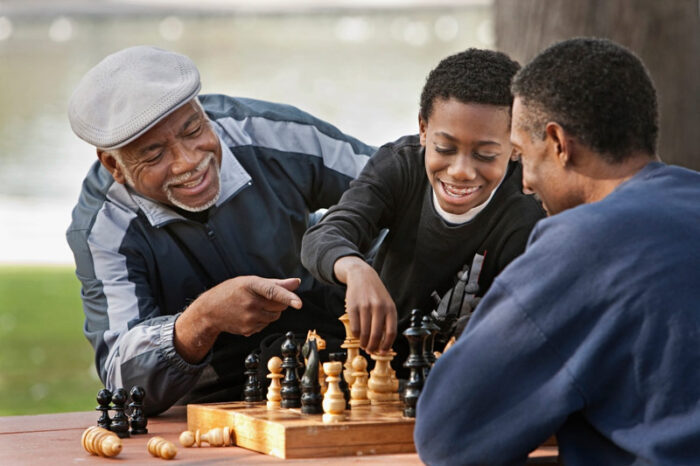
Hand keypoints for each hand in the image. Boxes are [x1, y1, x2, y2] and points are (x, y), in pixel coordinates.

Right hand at [174, 276, 301, 362]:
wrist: (210, 310)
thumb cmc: (232, 291)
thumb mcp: (250, 282)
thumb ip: (276, 283)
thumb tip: (297, 282)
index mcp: (251, 285)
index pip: (273, 291)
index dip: (287, 297)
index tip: (299, 304)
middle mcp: (250, 302)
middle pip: (280, 306)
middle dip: (278, 302)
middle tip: (264, 298)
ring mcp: (248, 318)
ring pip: (275, 317)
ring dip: (271, 312)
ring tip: (255, 306)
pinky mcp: (248, 329)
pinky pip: (266, 325)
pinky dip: (263, 321)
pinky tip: (250, 315)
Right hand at [334, 256, 396, 352]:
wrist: (362, 276)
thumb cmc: (376, 293)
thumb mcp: (387, 304)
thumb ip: (387, 321)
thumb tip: (384, 344)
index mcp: (390, 308)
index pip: (391, 332)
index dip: (387, 346)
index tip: (382, 352)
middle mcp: (379, 307)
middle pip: (376, 335)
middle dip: (373, 347)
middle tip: (370, 350)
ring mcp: (365, 307)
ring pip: (364, 333)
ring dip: (363, 343)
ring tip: (363, 344)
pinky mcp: (353, 307)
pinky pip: (354, 328)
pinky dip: (355, 336)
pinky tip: (357, 335)